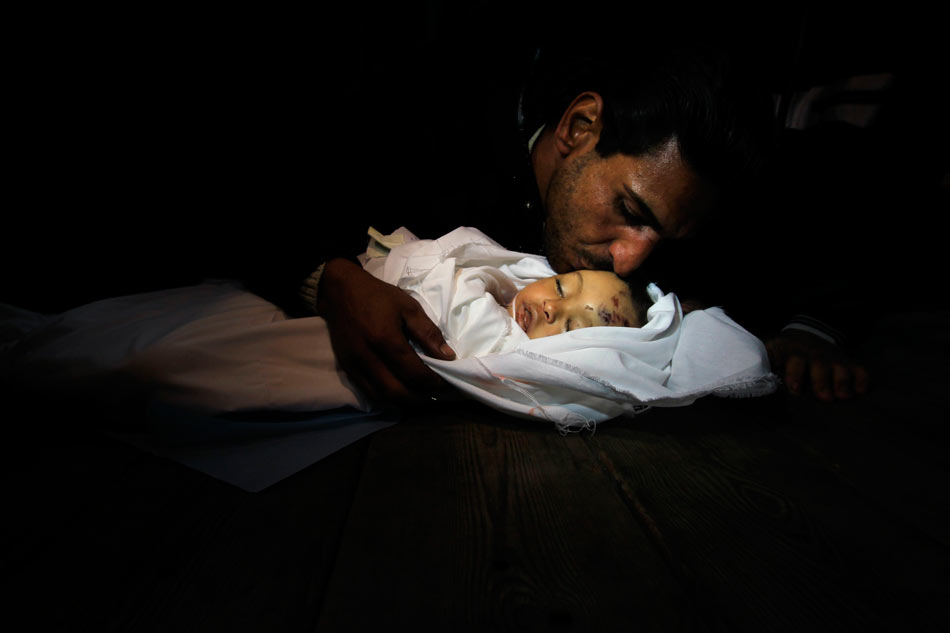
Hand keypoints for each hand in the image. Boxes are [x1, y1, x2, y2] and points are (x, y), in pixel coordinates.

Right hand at [316, 258, 455, 404]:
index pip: (413, 372)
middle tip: (434, 395)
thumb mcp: (409, 307)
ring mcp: (355, 366)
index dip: (432, 383)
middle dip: (419, 399)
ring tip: (419, 395)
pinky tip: (400, 391)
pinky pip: (369, 393)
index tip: (444, 384)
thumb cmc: (378, 297)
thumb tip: (448, 356)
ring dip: (403, 402)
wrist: (341, 292)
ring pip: (382, 397)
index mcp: (385, 339)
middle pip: (397, 392)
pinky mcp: (347, 368)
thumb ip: (428, 333)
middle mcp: (368, 357)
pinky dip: (387, 398)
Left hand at [766, 329, 868, 401]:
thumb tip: (747, 372)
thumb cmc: (784, 351)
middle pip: (820, 364)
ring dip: (843, 381)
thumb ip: (762, 361)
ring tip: (843, 396)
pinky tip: (861, 391)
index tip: (795, 388)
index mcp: (794, 352)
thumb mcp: (770, 351)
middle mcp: (814, 355)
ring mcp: (832, 358)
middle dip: (822, 381)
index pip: (795, 360)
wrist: (805, 335)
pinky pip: (859, 368)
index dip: (795, 374)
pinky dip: (862, 378)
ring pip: (841, 366)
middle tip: (825, 397)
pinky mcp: (846, 363)